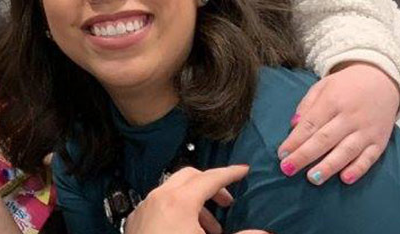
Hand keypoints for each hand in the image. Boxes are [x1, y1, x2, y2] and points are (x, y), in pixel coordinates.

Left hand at [124, 165, 266, 233]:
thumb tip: (264, 233)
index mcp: (179, 202)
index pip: (210, 178)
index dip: (229, 174)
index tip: (243, 171)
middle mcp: (158, 198)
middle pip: (189, 177)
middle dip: (211, 186)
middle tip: (227, 203)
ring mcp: (144, 208)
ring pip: (172, 191)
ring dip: (194, 202)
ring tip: (210, 229)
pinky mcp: (135, 221)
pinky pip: (159, 205)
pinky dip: (176, 210)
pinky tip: (185, 232)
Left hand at [276, 62, 398, 184]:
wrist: (382, 81)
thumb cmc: (346, 86)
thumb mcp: (323, 86)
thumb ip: (307, 105)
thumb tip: (293, 125)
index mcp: (333, 100)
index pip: (311, 124)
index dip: (295, 140)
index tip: (281, 154)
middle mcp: (350, 116)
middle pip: (325, 139)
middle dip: (305, 155)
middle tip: (287, 169)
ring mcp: (367, 130)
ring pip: (346, 150)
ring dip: (329, 166)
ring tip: (312, 178)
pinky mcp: (380, 141)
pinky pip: (370, 158)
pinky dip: (358, 169)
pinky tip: (345, 179)